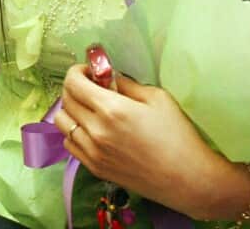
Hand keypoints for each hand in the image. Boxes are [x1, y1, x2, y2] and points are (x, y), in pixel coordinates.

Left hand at [53, 65, 249, 221]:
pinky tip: (92, 129)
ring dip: (71, 109)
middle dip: (74, 87)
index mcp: (111, 110)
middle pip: (65, 100)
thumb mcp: (157, 98)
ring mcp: (92, 152)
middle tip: (91, 85)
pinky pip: (70, 144)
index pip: (73, 82)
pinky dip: (74, 132)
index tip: (89, 70)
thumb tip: (106, 75)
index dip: (77, 71)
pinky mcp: (95, 168)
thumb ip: (126, 83)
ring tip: (90, 108)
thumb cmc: (178, 136)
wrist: (187, 179)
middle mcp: (96, 131)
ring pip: (62, 122)